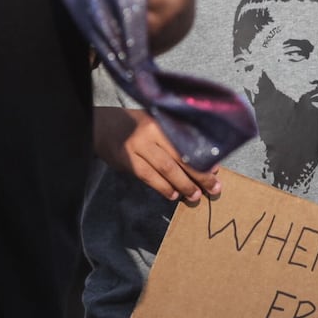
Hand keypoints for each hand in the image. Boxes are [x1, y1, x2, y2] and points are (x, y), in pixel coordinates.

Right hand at [94, 106, 221, 202]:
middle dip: (199, 175)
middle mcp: (151, 132)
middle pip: (181, 156)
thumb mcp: (154, 122)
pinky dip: (163, 187)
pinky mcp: (127, 160)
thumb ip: (172, 137)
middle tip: (213, 188)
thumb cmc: (134, 126)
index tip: (216, 170)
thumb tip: (201, 159)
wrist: (101, 126)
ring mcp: (138, 146)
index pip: (187, 142)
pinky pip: (149, 177)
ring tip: (195, 196)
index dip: (203, 158)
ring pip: (166, 169)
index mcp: (162, 122)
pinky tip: (173, 195)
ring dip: (183, 185)